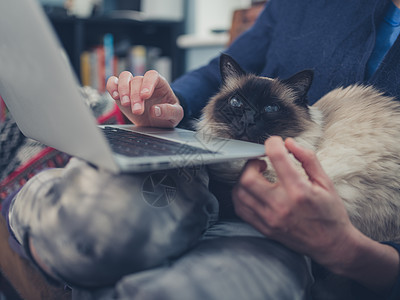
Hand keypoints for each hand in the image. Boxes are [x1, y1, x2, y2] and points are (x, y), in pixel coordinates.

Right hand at [106, 70, 183, 126]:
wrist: (159, 121)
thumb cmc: (169, 113)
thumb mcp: (176, 115)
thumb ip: (169, 112)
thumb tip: (155, 110)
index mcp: (160, 83)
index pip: (152, 76)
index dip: (148, 84)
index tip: (145, 96)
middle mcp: (145, 82)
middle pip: (137, 80)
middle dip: (135, 96)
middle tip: (137, 111)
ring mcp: (132, 86)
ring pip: (124, 77)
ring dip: (123, 90)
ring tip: (125, 103)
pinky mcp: (122, 93)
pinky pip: (114, 83)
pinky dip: (112, 87)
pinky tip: (115, 97)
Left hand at [232, 136, 357, 267]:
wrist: (332, 245)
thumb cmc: (330, 213)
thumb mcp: (325, 182)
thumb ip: (307, 158)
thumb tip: (289, 143)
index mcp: (299, 191)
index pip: (277, 158)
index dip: (272, 143)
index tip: (274, 142)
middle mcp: (281, 206)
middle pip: (248, 178)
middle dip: (251, 163)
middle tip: (261, 162)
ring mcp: (270, 219)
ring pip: (240, 193)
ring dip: (244, 179)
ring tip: (256, 176)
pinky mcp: (264, 228)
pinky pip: (241, 209)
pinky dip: (242, 195)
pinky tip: (253, 191)